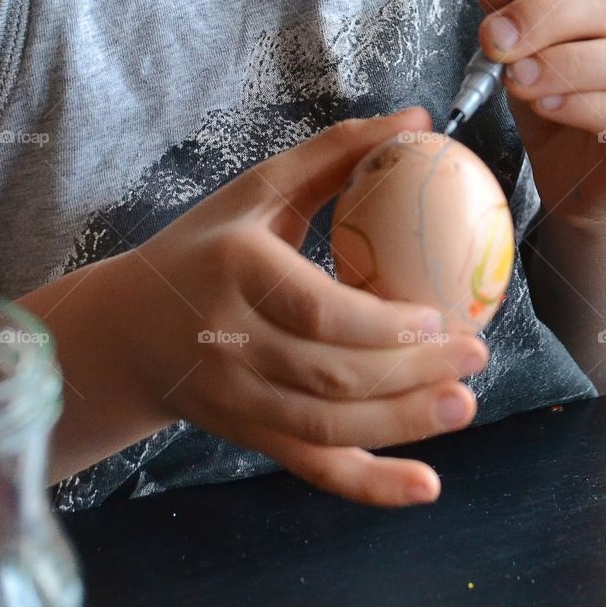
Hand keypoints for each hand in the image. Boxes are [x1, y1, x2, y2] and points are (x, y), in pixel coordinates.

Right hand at [115, 107, 488, 507]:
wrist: (129, 329)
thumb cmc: (207, 246)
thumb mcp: (258, 190)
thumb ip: (337, 152)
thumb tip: (421, 118)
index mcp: (235, 270)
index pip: (314, 309)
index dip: (380, 325)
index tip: (440, 314)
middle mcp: (230, 341)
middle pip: (329, 376)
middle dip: (410, 375)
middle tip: (476, 357)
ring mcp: (236, 398)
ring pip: (327, 428)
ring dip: (404, 425)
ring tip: (466, 406)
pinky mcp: (248, 436)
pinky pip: (311, 467)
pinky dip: (370, 485)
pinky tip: (425, 488)